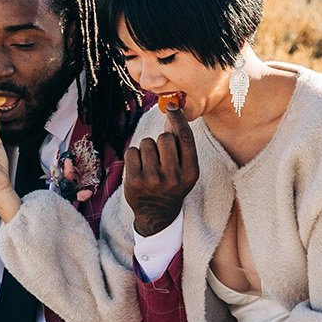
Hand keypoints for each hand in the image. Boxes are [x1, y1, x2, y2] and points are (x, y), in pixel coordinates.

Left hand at [125, 104, 198, 235]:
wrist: (157, 215)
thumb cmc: (172, 185)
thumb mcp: (184, 170)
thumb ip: (180, 145)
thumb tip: (174, 112)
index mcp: (190, 173)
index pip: (186, 138)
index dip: (178, 119)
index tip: (172, 106)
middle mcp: (173, 177)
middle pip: (164, 137)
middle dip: (160, 141)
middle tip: (160, 158)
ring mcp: (152, 180)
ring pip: (146, 143)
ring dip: (146, 149)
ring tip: (150, 166)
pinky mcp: (134, 181)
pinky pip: (132, 151)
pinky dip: (134, 156)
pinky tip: (139, 169)